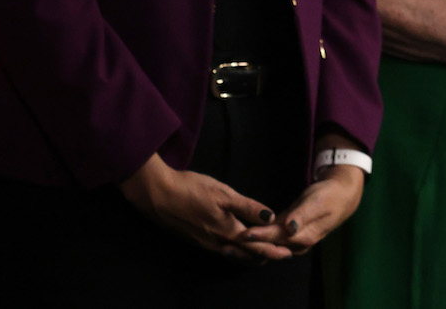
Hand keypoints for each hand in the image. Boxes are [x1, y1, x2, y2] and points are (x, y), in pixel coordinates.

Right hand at [120, 153, 288, 260]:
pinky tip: (237, 245)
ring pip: (232, 254)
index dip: (272, 250)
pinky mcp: (195, 238)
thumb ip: (248, 207)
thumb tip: (271, 217)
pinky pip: (221, 250)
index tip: (288, 253)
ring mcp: (204, 242)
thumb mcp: (224, 194)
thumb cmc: (191, 190)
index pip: (255, 246)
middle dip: (264, 255)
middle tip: (281, 255)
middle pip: (245, 254)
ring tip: (264, 253)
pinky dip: (235, 250)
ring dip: (249, 255)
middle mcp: (216, 242)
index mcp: (226, 231)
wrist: (157, 194)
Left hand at [239, 166, 363, 255]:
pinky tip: (244, 236)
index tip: (242, 234)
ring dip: (251, 245)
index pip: (276, 238)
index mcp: (303, 236)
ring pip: (269, 245)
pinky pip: (272, 238)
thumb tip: (289, 229)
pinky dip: (258, 238)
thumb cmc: (329, 196)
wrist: (341, 195)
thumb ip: (302, 216)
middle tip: (227, 243)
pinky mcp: (289, 231)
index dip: (259, 237)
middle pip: (269, 246)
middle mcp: (297, 242)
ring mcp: (293, 238)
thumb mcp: (317, 203)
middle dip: (249, 246)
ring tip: (230, 243)